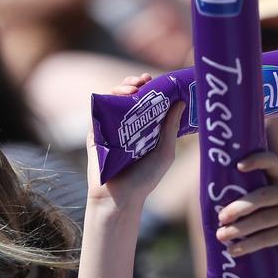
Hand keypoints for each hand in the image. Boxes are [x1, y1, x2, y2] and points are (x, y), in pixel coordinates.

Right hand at [86, 73, 183, 210]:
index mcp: (146, 129)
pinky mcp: (96, 131)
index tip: (158, 81)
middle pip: (130, 96)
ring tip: (133, 87)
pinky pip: (99, 109)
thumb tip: (181, 102)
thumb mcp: (165, 152)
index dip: (152, 90)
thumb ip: (171, 128)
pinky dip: (107, 97)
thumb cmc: (145, 179)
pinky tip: (117, 95)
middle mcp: (128, 125)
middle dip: (136, 83)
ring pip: (114, 99)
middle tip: (143, 80)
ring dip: (122, 87)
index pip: (148, 103)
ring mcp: (111, 127)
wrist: (120, 196)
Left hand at [213, 151, 277, 267]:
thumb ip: (247, 200)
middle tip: (220, 218)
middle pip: (261, 196)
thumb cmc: (272, 226)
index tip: (238, 166)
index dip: (256, 160)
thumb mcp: (264, 209)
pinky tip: (233, 250)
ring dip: (238, 229)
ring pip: (262, 219)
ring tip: (221, 236)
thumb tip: (210, 203)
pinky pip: (267, 238)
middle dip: (237, 207)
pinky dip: (248, 245)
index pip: (271, 161)